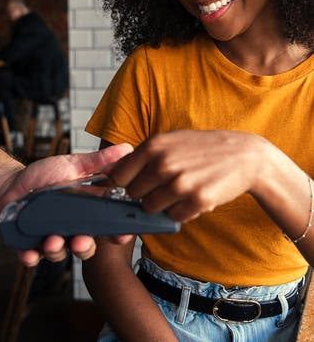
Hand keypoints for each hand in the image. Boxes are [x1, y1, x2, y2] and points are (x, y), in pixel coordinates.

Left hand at [0, 143, 132, 265]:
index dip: (117, 232)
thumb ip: (99, 161)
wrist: (12, 184)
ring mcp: (51, 239)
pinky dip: (30, 257)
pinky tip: (29, 252)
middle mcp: (71, 229)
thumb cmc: (45, 175)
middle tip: (80, 240)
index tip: (122, 233)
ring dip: (57, 250)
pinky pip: (31, 257)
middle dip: (85, 247)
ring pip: (60, 254)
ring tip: (51, 240)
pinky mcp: (29, 246)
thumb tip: (126, 149)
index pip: (107, 226)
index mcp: (85, 212)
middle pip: (86, 247)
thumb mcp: (73, 164)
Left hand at [108, 130, 266, 221]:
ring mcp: (180, 183)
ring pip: (150, 208)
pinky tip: (192, 199)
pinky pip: (173, 217)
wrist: (244, 156)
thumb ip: (143, 155)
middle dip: (144, 195)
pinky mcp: (197, 201)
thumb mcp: (171, 141)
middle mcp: (163, 164)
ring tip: (179, 192)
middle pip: (134, 195)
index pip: (119, 176)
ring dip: (162, 205)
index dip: (125, 184)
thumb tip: (114, 171)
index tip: (133, 187)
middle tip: (162, 188)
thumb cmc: (203, 148)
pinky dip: (179, 212)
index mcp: (153, 146)